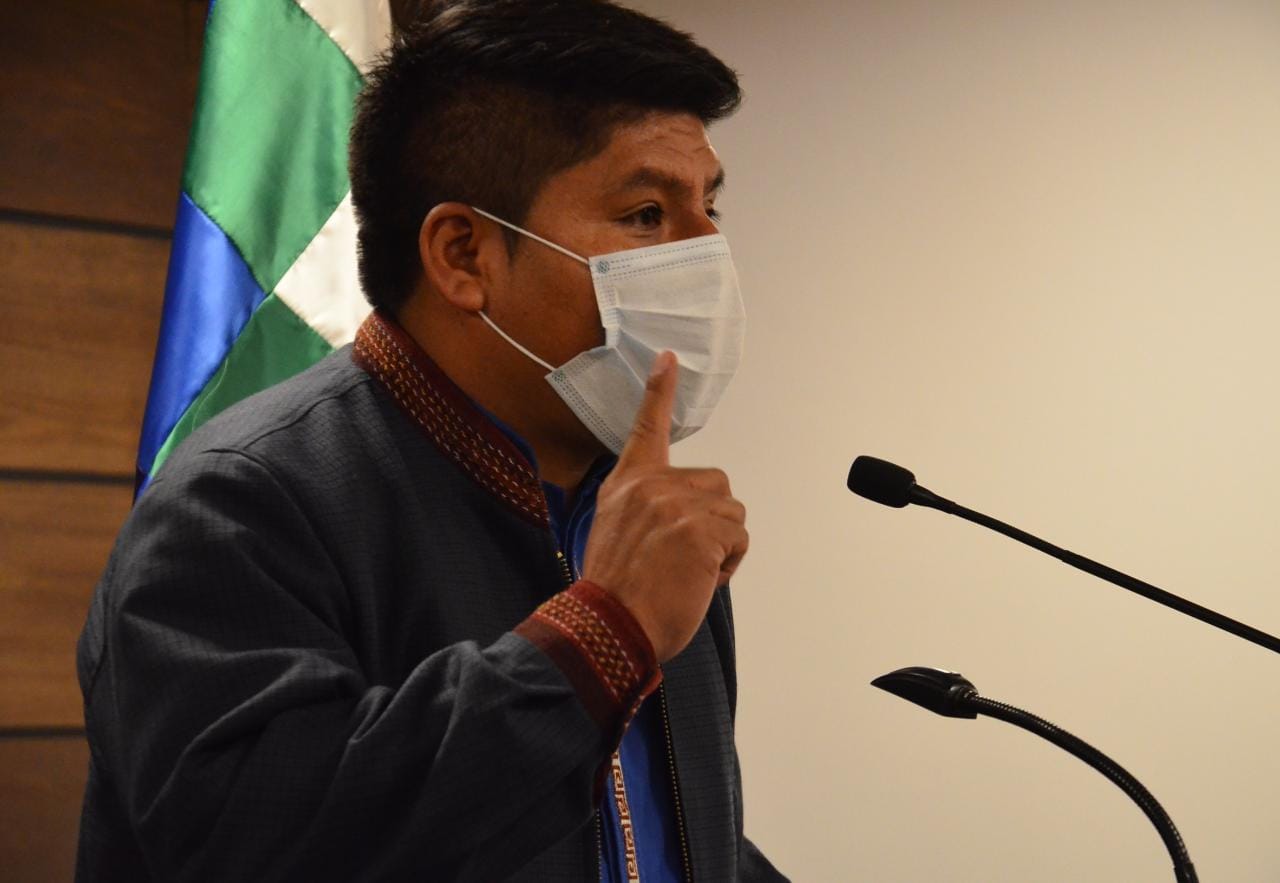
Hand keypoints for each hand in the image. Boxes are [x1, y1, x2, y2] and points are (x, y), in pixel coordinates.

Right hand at [583, 351, 748, 662]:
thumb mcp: (615, 535)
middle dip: (714, 520)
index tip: (668, 358)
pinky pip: (738, 537)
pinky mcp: (699, 528)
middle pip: (716, 484)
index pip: (645, 429)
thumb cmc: (616, 594)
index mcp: (626, 485)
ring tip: (688, 572)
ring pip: (732, 512)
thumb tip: (678, 520)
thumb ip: (644, 510)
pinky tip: (700, 580)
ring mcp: (675, 504)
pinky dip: (729, 563)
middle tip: (684, 557)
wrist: (609, 626)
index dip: (658, 391)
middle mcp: (649, 486)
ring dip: (723, 545)